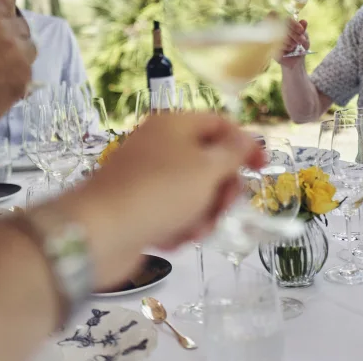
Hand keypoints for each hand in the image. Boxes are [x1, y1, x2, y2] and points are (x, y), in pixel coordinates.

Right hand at [0, 0, 35, 138]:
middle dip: (11, 38)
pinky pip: (27, 71)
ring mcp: (15, 49)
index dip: (1, 19)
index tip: (0, 27)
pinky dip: (17, 78)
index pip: (2, 4)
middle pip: (18, 25)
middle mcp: (0, 25)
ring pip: (28, 47)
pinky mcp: (24, 74)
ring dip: (18, 57)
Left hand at [53, 113, 261, 289]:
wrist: (100, 231)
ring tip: (194, 230)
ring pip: (194, 192)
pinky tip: (174, 239)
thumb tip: (246, 137)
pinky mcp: (139, 206)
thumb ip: (234, 152)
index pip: (220, 124)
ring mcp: (147, 176)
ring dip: (202, 214)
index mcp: (175, 124)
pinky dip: (179, 226)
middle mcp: (160, 145)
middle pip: (209, 162)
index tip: (262, 168)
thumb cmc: (159, 191)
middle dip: (222, 189)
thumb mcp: (207, 168)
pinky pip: (173, 213)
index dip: (245, 144)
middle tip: (224, 207)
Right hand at [275, 18, 308, 66]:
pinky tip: (289, 50)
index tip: (301, 30)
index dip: (294, 24)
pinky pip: (278, 45)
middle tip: (301, 41)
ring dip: (291, 42)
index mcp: (286, 24)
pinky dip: (286, 47)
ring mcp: (272, 38)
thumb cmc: (300, 47)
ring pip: (282, 36)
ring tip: (295, 46)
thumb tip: (304, 21)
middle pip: (284, 27)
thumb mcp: (304, 38)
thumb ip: (303, 29)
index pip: (287, 19)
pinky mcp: (270, 47)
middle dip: (295, 35)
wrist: (295, 61)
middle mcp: (277, 29)